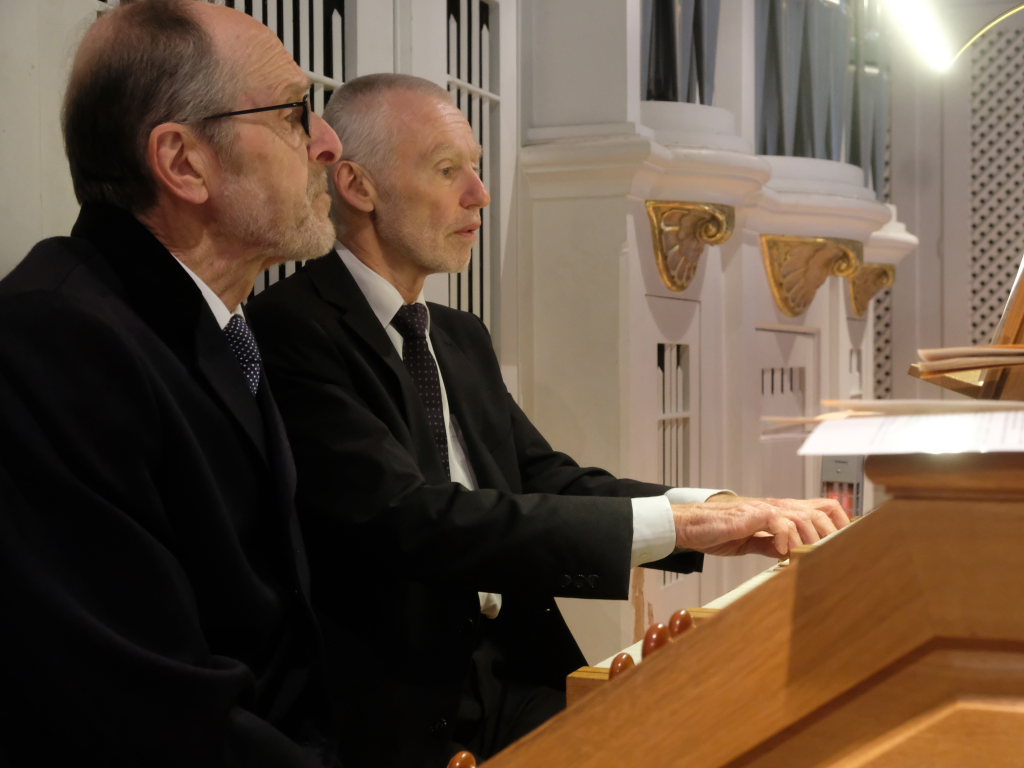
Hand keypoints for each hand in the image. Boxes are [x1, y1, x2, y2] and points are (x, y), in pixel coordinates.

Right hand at [671, 496, 849, 557]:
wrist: (690, 525)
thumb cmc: (718, 530)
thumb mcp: (753, 540)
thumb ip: (774, 544)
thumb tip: (793, 554)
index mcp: (781, 511)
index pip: (824, 508)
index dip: (842, 524)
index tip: (848, 545)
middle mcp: (777, 506)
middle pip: (823, 511)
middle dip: (834, 535)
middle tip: (834, 557)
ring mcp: (765, 509)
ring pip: (805, 518)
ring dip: (812, 541)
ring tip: (809, 558)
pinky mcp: (751, 515)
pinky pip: (779, 523)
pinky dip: (787, 539)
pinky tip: (783, 553)